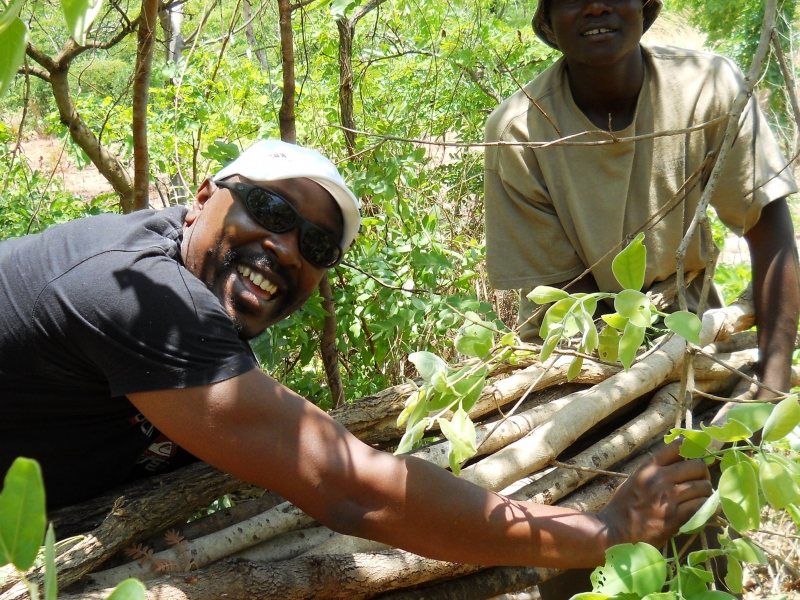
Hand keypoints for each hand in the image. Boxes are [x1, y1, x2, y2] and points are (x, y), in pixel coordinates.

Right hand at [597, 442, 711, 548]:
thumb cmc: (622, 506)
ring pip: (703, 487)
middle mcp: (660, 478)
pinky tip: (705, 510)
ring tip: (702, 498)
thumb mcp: (634, 479)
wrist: (615, 531)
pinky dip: (707, 508)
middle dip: (703, 474)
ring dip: (706, 493)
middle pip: (697, 466)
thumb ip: (654, 471)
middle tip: (701, 482)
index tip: (693, 459)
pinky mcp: (675, 517)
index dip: (691, 451)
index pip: (678, 447)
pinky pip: (701, 506)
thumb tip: (677, 466)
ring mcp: (668, 498)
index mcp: (649, 467)